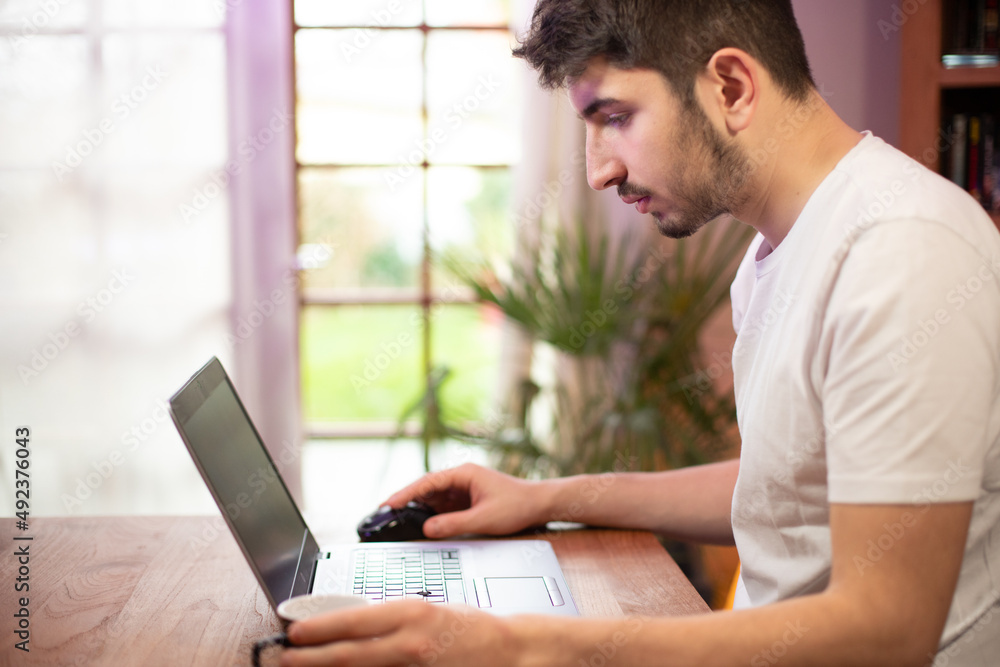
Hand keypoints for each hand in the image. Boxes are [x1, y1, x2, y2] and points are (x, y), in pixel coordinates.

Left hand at [279, 601, 518, 666]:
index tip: (295, 632)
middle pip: (349, 654)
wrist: (505, 650)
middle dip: (311, 658)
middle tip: (285, 658)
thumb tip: (351, 628)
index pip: (354, 621)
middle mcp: (410, 642)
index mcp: (411, 613)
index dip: (319, 629)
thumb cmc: (468, 626)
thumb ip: (390, 620)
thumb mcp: (426, 609)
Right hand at [384, 463, 548, 537]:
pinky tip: (420, 525)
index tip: (389, 503)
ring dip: (418, 509)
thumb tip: (427, 528)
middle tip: (385, 514)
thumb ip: (454, 524)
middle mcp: (461, 478)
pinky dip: (431, 515)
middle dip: (406, 501)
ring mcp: (463, 489)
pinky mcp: (466, 500)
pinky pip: (443, 507)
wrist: (539, 505)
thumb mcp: (484, 519)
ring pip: (434, 498)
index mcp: (464, 474)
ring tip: (397, 521)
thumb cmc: (517, 505)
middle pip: (427, 488)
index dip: (406, 493)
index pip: (428, 482)